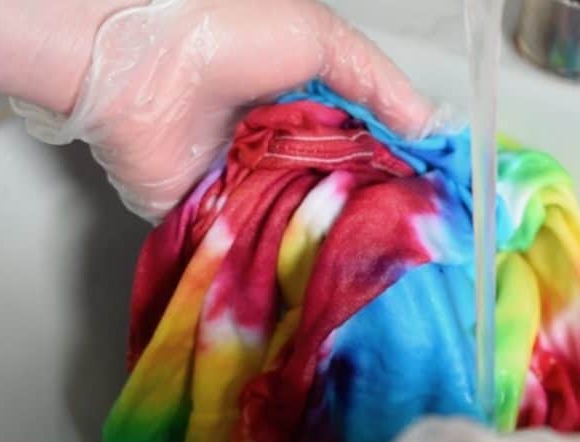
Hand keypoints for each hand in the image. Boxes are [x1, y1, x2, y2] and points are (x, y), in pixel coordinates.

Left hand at [11, 0, 433, 220]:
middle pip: (346, 193)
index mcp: (314, 109)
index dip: (405, 175)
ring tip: (381, 261)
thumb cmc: (226, 34)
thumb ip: (383, 88)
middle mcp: (289, 151)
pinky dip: (291, 257)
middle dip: (375, 215)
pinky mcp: (221, 221)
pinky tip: (328, 270)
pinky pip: (265, 246)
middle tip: (415, 243)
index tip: (440, 204)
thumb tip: (436, 131)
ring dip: (338, 238)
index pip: (372, 151)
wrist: (140, 65)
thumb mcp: (323, 41)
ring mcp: (257, 189)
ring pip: (313, 225)